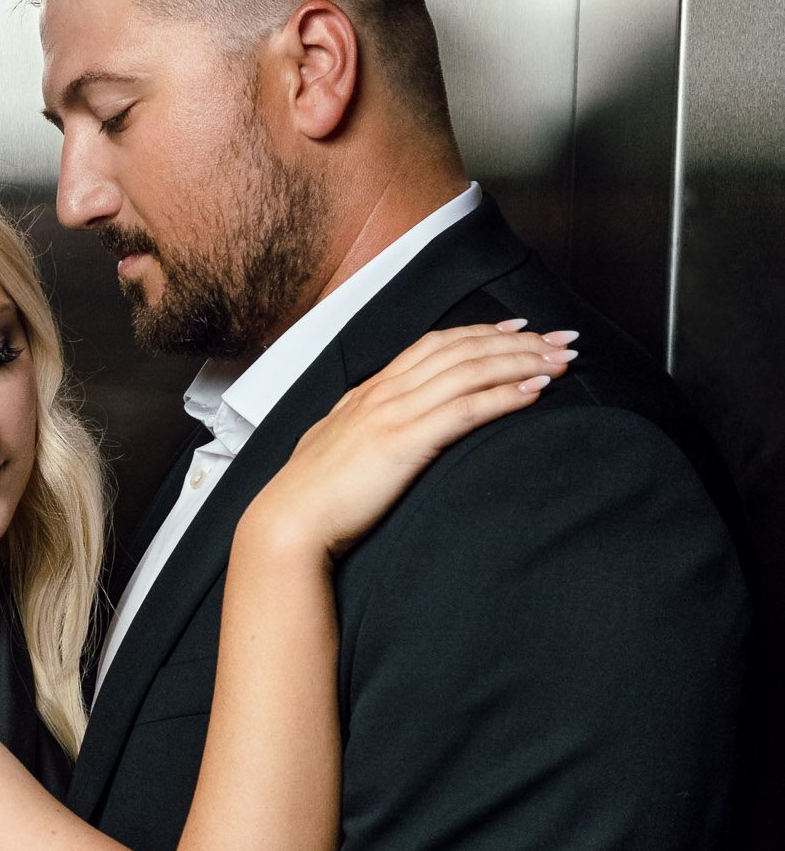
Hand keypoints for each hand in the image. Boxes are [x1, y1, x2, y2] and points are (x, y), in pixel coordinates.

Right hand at [245, 319, 577, 560]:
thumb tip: (376, 430)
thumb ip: (360, 428)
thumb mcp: (335, 447)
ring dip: (522, 362)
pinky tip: (535, 392)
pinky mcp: (404, 443)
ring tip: (561, 361)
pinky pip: (466, 410)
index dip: (481, 332)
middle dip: (518, 340)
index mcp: (369, 392)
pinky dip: (505, 396)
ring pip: (470, 371)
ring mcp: (394, 414)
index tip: (519, 328)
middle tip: (561, 338)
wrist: (288, 522)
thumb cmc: (310, 496)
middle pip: (462, 350)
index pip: (435, 345)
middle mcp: (385, 393)